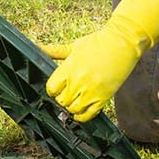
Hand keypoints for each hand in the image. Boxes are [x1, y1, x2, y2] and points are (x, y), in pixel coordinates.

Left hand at [44, 0, 158, 121]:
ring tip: (75, 100)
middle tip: (67, 93)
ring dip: (71, 107)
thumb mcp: (73, 46)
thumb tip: (36, 48)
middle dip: (62, 98)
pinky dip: (82, 116)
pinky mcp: (103, 97)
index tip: (57, 88)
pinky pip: (88, 115)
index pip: (51, 88)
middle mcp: (78, 81)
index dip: (53, 89)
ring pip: (73, 109)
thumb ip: (54, 51)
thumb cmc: (98, 43)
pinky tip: (80, 112)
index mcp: (68, 68)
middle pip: (61, 100)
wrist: (122, 43)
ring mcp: (91, 91)